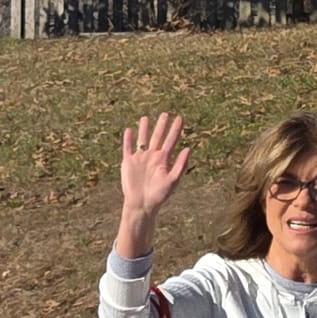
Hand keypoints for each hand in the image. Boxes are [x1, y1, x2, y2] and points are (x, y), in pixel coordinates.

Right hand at [116, 113, 190, 258]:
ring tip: (146, 118)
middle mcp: (152, 157)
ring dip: (144, 129)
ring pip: (143, 140)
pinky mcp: (128, 162)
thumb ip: (180, 164)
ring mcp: (140, 158)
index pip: (171, 141)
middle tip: (165, 113)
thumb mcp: (173, 180)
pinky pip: (128, 148)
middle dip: (161, 126)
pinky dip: (128, 139)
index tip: (180, 118)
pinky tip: (129, 130)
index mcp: (164, 160)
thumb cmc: (160, 195)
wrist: (142, 204)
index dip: (175, 129)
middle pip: (157, 137)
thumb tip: (188, 148)